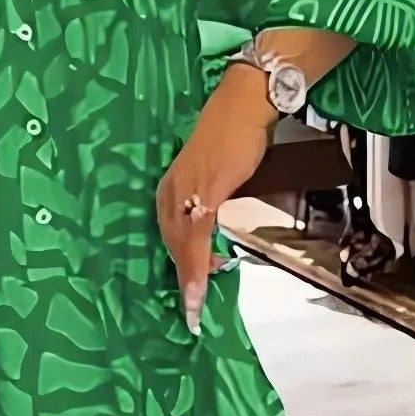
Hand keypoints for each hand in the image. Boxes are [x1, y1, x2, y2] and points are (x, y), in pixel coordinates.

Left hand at [157, 68, 274, 334]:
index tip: (183, 296)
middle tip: (190, 311)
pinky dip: (196, 264)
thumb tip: (213, 232)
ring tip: (194, 308)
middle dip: (182, 281)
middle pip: (171, 245)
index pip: (169, 236)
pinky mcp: (204, 190)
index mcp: (171, 189)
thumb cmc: (232, 135)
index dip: (178, 267)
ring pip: (180, 246)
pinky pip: (196, 236)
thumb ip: (209, 204)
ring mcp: (185, 191)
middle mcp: (171, 191)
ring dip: (188, 280)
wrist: (245, 104)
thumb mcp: (216, 176)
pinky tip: (200, 282)